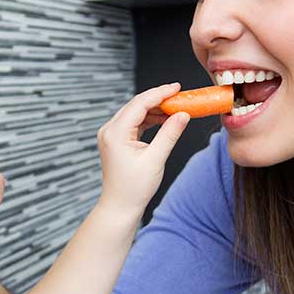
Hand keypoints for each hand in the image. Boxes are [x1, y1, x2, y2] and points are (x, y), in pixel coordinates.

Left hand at [96, 83, 189, 214]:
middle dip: (159, 98)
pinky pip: (134, 123)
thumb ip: (170, 134)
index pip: (139, 104)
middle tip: (180, 96)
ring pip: (135, 112)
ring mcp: (111, 134)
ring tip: (175, 108)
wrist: (120, 206)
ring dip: (155, 109)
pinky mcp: (116, 140)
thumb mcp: (156, 159)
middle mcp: (109, 130)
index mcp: (115, 133)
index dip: (160, 93)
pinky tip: (164, 119)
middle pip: (136, 105)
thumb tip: (183, 114)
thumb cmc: (134, 188)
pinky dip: (149, 119)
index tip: (177, 87)